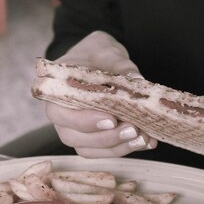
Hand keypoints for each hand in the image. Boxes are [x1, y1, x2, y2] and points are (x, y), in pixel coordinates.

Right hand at [44, 31, 156, 157]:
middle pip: (75, 138)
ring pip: (90, 149)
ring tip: (143, 138)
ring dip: (118, 147)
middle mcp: (61, 117)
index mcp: (56, 94)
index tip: (111, 119)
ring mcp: (76, 131)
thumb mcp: (107, 52)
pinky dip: (126, 148)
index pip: (60, 114)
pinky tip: (147, 141)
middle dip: (107, 137)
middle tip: (133, 129)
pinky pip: (104, 151)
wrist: (100, 60)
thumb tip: (137, 82)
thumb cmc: (96, 55)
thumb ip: (120, 67)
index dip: (85, 121)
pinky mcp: (93, 140)